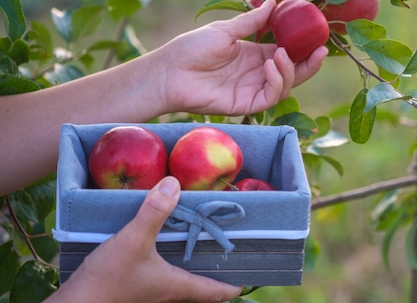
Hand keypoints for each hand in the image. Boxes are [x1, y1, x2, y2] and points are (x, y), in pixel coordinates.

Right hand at [46, 177, 241, 302]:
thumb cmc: (109, 279)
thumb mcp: (133, 240)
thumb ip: (154, 212)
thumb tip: (174, 184)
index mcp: (178, 286)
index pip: (216, 292)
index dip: (234, 286)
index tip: (248, 277)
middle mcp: (168, 293)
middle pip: (201, 287)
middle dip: (215, 271)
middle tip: (227, 251)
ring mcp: (151, 293)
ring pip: (181, 281)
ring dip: (192, 265)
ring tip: (200, 243)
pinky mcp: (135, 288)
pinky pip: (162, 276)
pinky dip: (170, 262)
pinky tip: (162, 244)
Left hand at [151, 0, 327, 115]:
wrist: (169, 72)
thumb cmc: (191, 48)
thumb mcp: (225, 30)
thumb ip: (251, 21)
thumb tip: (274, 2)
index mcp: (254, 54)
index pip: (287, 51)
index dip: (303, 45)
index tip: (316, 33)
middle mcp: (258, 72)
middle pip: (294, 71)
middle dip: (310, 63)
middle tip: (321, 50)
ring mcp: (253, 89)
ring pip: (287, 85)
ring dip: (291, 69)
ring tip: (280, 54)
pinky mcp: (247, 104)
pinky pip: (272, 96)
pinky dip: (277, 81)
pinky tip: (270, 65)